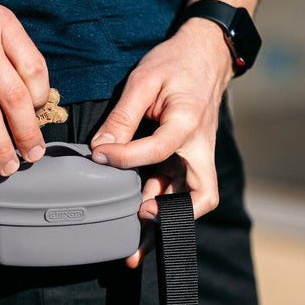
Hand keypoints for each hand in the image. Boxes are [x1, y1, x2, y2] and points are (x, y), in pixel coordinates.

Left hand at [89, 17, 232, 267]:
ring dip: (162, 224)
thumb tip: (101, 147)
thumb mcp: (145, 79)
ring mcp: (195, 159)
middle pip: (198, 196)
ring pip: (186, 202)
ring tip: (133, 248)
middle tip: (138, 225)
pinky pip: (176, 192)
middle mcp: (198, 149)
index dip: (125, 157)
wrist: (206, 56)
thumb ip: (123, 115)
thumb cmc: (176, 63)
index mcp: (189, 123)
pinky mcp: (187, 162)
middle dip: (170, 218)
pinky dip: (160, 210)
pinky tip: (137, 226)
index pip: (157, 149)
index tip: (98, 156)